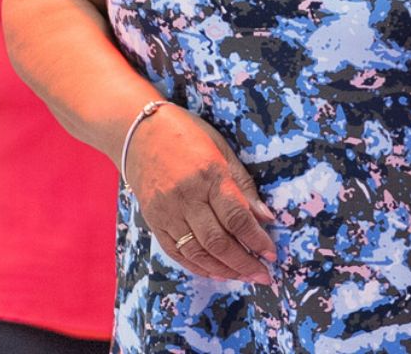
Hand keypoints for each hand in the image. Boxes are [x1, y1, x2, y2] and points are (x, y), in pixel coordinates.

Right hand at [128, 104, 279, 283]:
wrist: (138, 132)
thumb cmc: (187, 135)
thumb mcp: (221, 150)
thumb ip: (243, 185)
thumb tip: (266, 217)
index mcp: (208, 175)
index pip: (236, 217)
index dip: (256, 239)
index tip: (272, 254)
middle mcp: (186, 197)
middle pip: (218, 240)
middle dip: (243, 262)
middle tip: (263, 276)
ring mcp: (167, 211)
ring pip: (197, 251)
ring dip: (223, 269)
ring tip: (243, 277)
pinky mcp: (153, 221)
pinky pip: (176, 252)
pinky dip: (197, 266)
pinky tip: (216, 272)